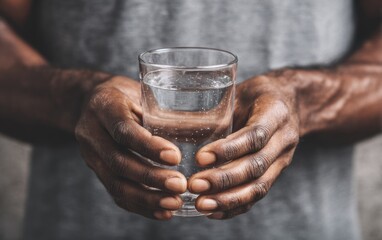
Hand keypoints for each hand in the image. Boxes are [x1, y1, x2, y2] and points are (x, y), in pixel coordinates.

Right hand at [75, 76, 186, 219]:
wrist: (90, 102)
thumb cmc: (125, 94)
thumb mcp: (141, 92)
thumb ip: (165, 110)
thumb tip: (209, 126)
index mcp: (104, 106)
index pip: (123, 130)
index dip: (148, 147)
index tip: (176, 158)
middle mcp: (91, 132)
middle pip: (119, 161)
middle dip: (151, 178)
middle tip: (180, 186)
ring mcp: (90, 155)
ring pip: (115, 183)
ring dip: (147, 198)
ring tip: (174, 203)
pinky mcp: (96, 170)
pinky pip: (115, 193)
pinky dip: (140, 206)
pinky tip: (162, 211)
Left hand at [188, 72, 299, 218]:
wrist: (292, 103)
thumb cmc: (259, 94)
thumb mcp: (242, 91)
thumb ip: (219, 108)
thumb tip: (175, 122)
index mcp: (275, 113)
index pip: (254, 135)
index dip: (229, 149)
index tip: (200, 158)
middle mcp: (284, 139)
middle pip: (256, 165)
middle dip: (224, 179)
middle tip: (195, 185)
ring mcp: (283, 159)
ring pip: (260, 186)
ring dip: (229, 198)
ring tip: (202, 204)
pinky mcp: (276, 173)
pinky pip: (259, 194)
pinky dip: (236, 206)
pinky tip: (214, 212)